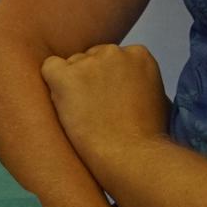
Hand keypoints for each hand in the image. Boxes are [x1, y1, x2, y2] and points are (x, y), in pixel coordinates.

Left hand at [42, 43, 169, 169]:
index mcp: (138, 54)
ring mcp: (87, 62)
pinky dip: (53, 85)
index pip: (111, 56)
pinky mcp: (64, 76)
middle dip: (90, 79)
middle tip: (97, 109)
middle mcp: (113, 51)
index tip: (113, 100)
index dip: (109, 80)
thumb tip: (132, 81)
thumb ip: (141, 81)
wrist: (129, 155)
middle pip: (90, 58)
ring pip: (70, 66)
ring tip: (85, 114)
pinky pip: (49, 68)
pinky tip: (65, 105)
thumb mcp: (157, 98)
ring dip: (73, 85)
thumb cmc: (147, 135)